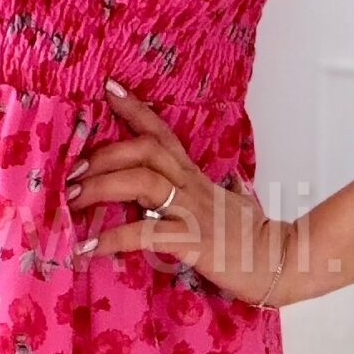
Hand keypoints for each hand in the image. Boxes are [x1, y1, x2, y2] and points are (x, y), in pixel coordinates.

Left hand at [69, 79, 294, 306]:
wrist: (282, 264)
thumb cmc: (254, 238)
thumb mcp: (232, 204)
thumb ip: (218, 191)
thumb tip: (221, 185)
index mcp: (196, 176)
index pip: (163, 133)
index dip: (135, 110)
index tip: (108, 89)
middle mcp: (192, 186)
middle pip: (145, 150)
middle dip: (103, 155)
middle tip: (72, 171)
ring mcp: (192, 212)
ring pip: (141, 183)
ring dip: (100, 188)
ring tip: (71, 202)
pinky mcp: (191, 241)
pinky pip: (144, 234)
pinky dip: (111, 239)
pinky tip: (87, 249)